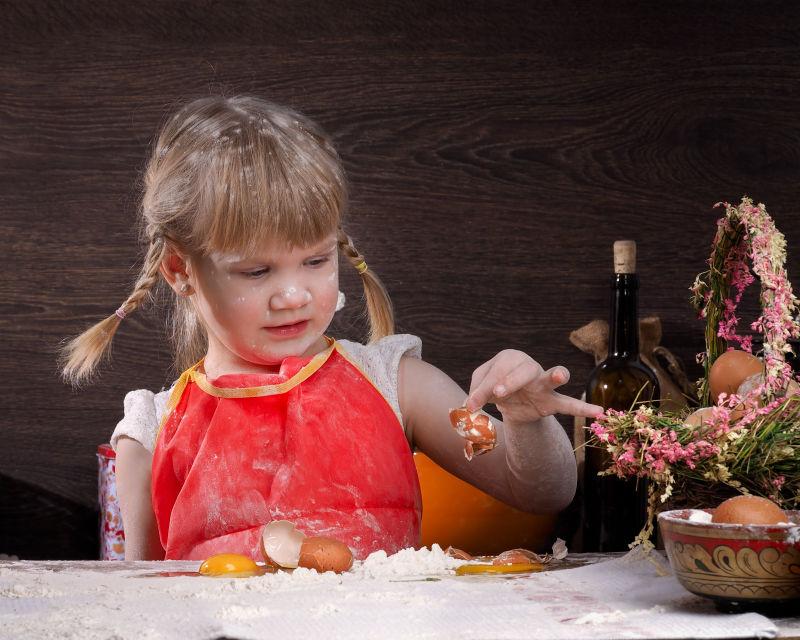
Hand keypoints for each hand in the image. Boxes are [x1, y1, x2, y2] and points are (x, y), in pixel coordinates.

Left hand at [465, 350, 602, 423]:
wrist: (513, 402)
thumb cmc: (496, 388)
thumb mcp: (481, 389)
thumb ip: (476, 395)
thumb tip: (469, 407)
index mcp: (508, 358)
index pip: (496, 372)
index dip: (483, 389)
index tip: (472, 405)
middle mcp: (528, 366)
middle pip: (523, 369)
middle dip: (510, 381)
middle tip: (498, 393)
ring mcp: (543, 383)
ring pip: (550, 376)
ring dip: (554, 375)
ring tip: (560, 376)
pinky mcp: (552, 401)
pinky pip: (569, 404)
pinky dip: (582, 408)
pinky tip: (598, 412)